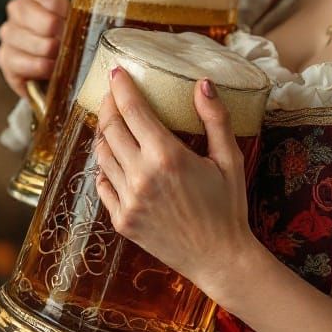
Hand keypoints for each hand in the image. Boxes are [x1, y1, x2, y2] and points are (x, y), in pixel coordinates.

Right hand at [0, 0, 85, 96]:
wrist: (82, 61)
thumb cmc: (88, 22)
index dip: (53, 0)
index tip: (69, 12)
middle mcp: (20, 7)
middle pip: (26, 11)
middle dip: (51, 27)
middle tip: (69, 36)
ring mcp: (10, 33)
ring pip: (19, 37)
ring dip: (45, 47)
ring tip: (64, 53)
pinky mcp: (7, 59)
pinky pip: (13, 60)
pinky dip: (35, 65)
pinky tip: (51, 67)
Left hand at [93, 67, 255, 297]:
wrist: (220, 259)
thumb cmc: (228, 207)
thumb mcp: (229, 159)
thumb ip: (215, 119)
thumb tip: (203, 84)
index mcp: (167, 157)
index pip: (132, 111)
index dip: (121, 88)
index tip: (116, 72)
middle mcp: (141, 176)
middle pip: (110, 129)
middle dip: (108, 106)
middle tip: (113, 94)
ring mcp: (128, 201)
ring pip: (102, 156)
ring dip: (105, 135)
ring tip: (115, 124)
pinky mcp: (122, 220)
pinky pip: (103, 185)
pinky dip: (106, 168)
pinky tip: (117, 160)